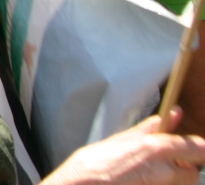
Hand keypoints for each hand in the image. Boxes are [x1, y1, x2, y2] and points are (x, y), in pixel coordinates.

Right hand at [45, 109, 204, 184]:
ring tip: (147, 174)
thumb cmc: (95, 163)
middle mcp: (165, 171)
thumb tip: (174, 113)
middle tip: (166, 164)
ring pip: (181, 183)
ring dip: (172, 179)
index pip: (198, 148)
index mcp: (156, 148)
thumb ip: (151, 128)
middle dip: (184, 168)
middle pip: (193, 173)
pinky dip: (160, 184)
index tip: (191, 147)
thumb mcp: (122, 139)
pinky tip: (141, 180)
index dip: (196, 148)